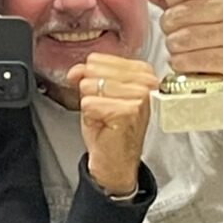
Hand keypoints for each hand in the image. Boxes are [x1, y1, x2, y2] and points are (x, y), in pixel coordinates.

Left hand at [67, 54, 157, 194]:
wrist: (115, 163)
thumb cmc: (110, 130)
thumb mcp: (96, 95)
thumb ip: (86, 75)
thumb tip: (76, 70)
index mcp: (142, 72)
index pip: (98, 59)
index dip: (90, 79)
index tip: (103, 97)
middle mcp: (146, 82)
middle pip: (93, 71)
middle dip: (91, 93)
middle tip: (105, 111)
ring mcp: (140, 96)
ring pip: (90, 86)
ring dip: (91, 106)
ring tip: (105, 118)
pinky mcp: (129, 111)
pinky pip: (90, 103)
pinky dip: (91, 117)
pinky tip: (105, 125)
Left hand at [138, 0, 222, 86]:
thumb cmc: (220, 25)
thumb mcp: (194, 0)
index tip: (175, 3)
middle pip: (177, 14)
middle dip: (170, 26)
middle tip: (180, 29)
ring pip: (181, 39)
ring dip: (174, 46)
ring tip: (184, 45)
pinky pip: (189, 60)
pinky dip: (181, 62)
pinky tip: (189, 59)